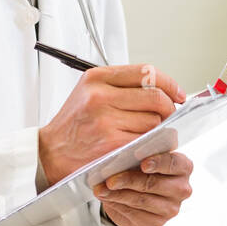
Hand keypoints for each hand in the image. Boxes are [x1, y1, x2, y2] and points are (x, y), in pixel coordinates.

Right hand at [38, 64, 184, 186]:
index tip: (177, 93)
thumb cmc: (72, 125)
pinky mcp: (111, 143)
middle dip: (168, 108)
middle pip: (155, 97)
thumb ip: (121, 86)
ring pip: (154, 121)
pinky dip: (152, 144)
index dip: (168, 83)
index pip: (146, 72)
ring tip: (149, 134)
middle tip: (168, 116)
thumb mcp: (89, 92)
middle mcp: (100, 96)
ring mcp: (106, 120)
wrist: (49, 153)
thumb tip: (162, 88)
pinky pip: (146, 140)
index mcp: (96, 78)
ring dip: (159, 130)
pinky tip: (145, 146)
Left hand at [93, 151, 192, 225]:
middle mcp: (181, 188)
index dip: (159, 162)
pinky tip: (108, 198)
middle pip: (153, 184)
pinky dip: (118, 205)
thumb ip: (142, 143)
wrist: (137, 189)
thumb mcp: (143, 151)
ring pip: (141, 200)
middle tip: (110, 179)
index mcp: (183, 167)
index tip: (143, 164)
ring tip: (102, 189)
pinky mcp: (156, 222)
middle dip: (129, 180)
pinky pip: (134, 214)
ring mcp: (170, 208)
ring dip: (118, 194)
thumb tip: (132, 141)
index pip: (174, 163)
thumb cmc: (142, 167)